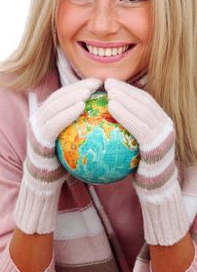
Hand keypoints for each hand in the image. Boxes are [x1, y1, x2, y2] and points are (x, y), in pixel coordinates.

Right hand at [15, 78, 101, 233]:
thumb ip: (83, 127)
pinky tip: (81, 107)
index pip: (64, 96)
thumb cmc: (65, 159)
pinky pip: (53, 123)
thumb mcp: (75, 140)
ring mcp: (36, 127)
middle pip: (58, 97)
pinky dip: (66, 113)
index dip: (79, 86)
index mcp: (48, 115)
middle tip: (96, 83)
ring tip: (89, 91)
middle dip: (77, 87)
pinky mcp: (38, 138)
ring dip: (72, 95)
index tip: (98, 82)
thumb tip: (109, 117)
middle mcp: (39, 117)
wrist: (45, 180)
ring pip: (54, 106)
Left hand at [105, 78, 188, 244]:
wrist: (155, 189)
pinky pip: (139, 126)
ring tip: (108, 91)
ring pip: (144, 110)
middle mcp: (166, 125)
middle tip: (107, 82)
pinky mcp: (159, 145)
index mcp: (161, 122)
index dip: (128, 89)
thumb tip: (104, 116)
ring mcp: (164, 135)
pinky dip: (125, 114)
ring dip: (125, 97)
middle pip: (144, 101)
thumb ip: (125, 130)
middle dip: (125, 89)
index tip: (111, 84)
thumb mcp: (132, 145)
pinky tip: (111, 107)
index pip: (144, 100)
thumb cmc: (138, 167)